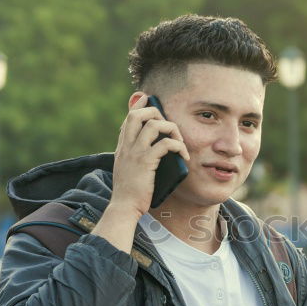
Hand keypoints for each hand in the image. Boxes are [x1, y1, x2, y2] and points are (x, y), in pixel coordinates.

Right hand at [110, 92, 190, 216]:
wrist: (124, 207)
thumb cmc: (130, 192)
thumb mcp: (128, 169)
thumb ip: (135, 155)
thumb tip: (154, 148)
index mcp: (122, 146)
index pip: (129, 118)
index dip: (139, 105)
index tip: (147, 98)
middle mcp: (126, 146)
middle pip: (137, 114)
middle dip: (155, 112)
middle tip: (169, 126)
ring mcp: (135, 152)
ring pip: (153, 125)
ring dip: (171, 128)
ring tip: (179, 142)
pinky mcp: (145, 162)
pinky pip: (165, 144)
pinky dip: (178, 146)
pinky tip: (184, 156)